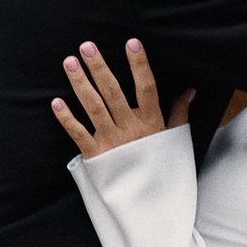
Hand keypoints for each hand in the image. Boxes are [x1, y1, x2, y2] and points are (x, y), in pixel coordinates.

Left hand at [52, 38, 192, 159]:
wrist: (149, 202)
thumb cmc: (161, 166)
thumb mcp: (174, 139)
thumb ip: (179, 112)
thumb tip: (189, 91)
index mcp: (150, 122)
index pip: (146, 87)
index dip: (139, 65)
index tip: (132, 43)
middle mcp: (129, 129)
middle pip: (112, 92)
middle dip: (99, 68)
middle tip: (86, 46)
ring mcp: (111, 141)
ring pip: (93, 107)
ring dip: (80, 84)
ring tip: (69, 62)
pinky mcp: (95, 156)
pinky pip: (78, 134)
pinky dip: (67, 119)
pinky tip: (56, 102)